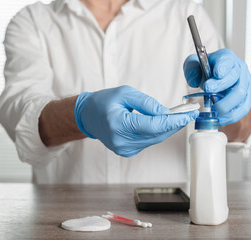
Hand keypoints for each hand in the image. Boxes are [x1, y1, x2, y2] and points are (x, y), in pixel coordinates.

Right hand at [74, 85, 198, 156]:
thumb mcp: (124, 93)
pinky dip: (157, 133)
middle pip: (157, 135)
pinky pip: (148, 142)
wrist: (87, 116)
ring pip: (154, 140)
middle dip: (175, 124)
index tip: (189, 114)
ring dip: (168, 129)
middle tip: (189, 114)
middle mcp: (121, 140)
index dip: (173, 121)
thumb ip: (146, 103)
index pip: (153, 126)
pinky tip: (162, 123)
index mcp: (118, 124)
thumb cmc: (103, 102)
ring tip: (179, 116)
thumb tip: (165, 112)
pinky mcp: (126, 151)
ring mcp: (123, 149)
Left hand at [184, 48, 250, 125]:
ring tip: (214, 109)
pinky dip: (232, 115)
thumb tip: (194, 80)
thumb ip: (191, 69)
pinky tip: (221, 118)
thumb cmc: (206, 69)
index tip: (216, 73)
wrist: (212, 76)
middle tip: (208, 91)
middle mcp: (238, 70)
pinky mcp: (245, 98)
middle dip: (221, 86)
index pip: (226, 61)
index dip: (223, 67)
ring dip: (227, 104)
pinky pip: (242, 108)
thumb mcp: (193, 64)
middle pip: (234, 78)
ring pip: (241, 95)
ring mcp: (244, 84)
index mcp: (226, 58)